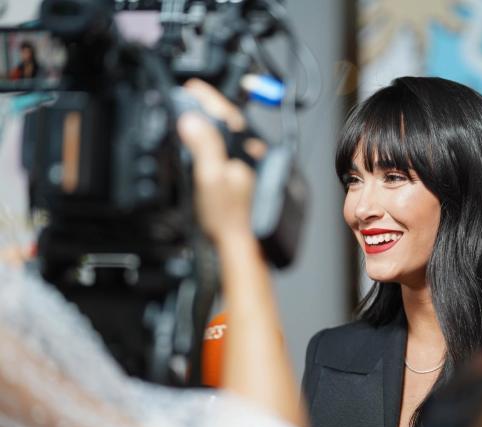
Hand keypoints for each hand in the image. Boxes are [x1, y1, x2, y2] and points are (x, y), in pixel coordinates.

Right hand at [176, 80, 259, 243]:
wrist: (239, 242)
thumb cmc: (227, 217)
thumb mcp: (210, 178)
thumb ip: (203, 146)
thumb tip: (192, 120)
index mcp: (245, 149)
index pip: (224, 112)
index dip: (206, 97)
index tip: (191, 87)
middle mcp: (251, 154)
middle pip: (228, 121)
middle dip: (209, 107)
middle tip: (189, 96)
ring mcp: (248, 165)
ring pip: (230, 136)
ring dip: (212, 123)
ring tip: (193, 114)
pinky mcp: (243, 175)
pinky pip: (229, 150)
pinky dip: (215, 142)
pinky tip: (205, 144)